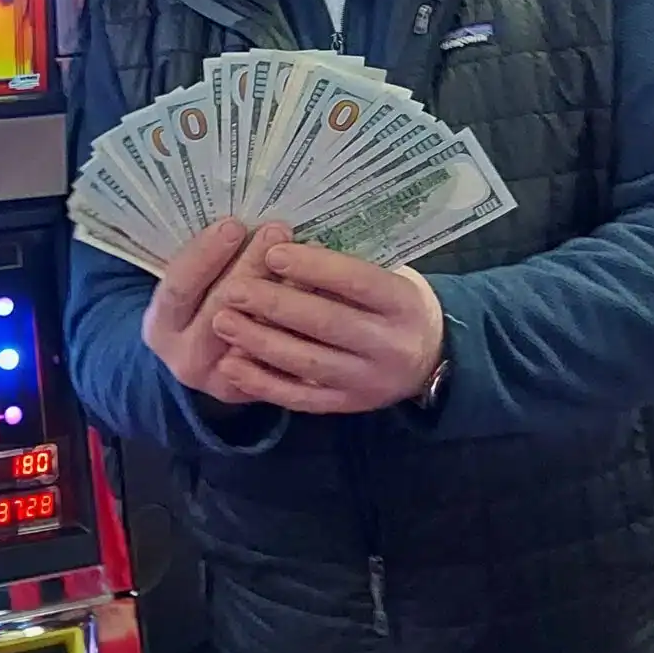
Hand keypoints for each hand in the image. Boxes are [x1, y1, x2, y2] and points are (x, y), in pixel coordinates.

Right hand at [142, 220, 296, 404]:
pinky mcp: (257, 392)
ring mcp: (222, 381)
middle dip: (250, 265)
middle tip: (277, 230)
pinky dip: (302, 322)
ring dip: (283, 291)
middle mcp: (186, 359)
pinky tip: (321, 290)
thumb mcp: (188, 284)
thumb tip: (244, 220)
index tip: (234, 225)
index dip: (206, 255)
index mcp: (160, 327)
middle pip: (221, 308)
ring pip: (257, 334)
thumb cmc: (198, 303)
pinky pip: (283, 356)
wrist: (204, 358)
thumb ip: (207, 260)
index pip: (179, 287)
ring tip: (306, 253)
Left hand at [210, 242, 444, 414]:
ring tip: (222, 321)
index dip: (313, 267)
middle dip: (275, 305)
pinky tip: (230, 365)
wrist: (431, 357)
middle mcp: (390, 346)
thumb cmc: (395, 301)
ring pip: (308, 364)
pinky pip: (300, 398)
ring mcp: (369, 382)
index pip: (356, 282)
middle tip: (233, 289)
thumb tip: (285, 246)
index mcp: (404, 304)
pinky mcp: (347, 405)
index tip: (272, 252)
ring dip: (260, 342)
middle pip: (327, 324)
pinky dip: (262, 383)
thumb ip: (346, 266)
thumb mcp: (389, 274)